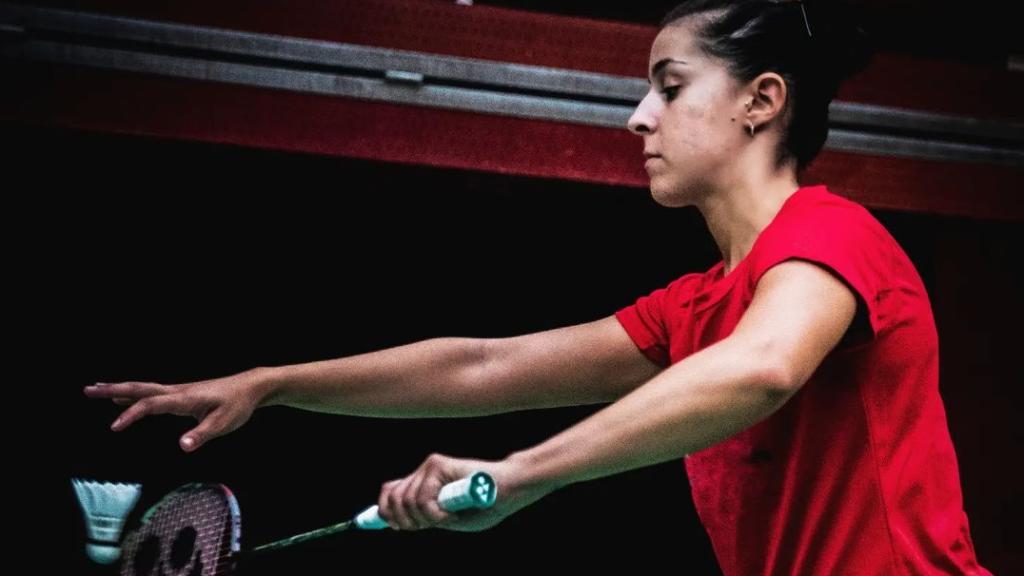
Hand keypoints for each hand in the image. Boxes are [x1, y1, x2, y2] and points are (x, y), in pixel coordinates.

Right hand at [83, 368, 272, 451]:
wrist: (251, 387)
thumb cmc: (237, 405)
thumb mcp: (223, 424)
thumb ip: (202, 435)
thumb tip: (182, 446)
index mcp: (183, 398)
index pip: (151, 405)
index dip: (131, 415)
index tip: (113, 427)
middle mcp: (177, 392)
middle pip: (139, 389)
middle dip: (113, 390)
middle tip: (88, 390)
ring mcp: (178, 392)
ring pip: (144, 389)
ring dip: (120, 389)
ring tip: (97, 390)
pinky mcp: (182, 395)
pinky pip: (152, 393)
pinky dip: (134, 394)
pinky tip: (126, 398)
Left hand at [376, 452, 557, 531]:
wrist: (508, 490)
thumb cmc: (484, 506)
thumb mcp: (448, 518)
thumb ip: (424, 517)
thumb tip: (395, 520)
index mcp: (423, 485)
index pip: (389, 493)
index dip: (384, 512)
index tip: (395, 526)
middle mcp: (423, 474)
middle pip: (392, 500)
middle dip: (406, 522)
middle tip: (430, 524)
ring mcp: (429, 467)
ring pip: (407, 502)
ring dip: (426, 519)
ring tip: (447, 517)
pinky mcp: (438, 464)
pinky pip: (422, 498)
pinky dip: (434, 513)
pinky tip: (450, 512)